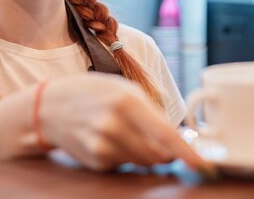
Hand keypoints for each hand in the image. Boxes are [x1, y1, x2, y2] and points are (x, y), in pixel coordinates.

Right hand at [38, 73, 205, 170]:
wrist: (50, 106)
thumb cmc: (93, 92)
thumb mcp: (124, 89)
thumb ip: (152, 113)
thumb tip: (179, 140)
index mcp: (126, 101)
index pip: (165, 133)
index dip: (186, 151)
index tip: (203, 164)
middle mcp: (114, 125)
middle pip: (158, 153)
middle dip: (164, 149)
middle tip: (151, 134)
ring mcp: (102, 145)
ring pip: (143, 161)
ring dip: (143, 151)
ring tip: (122, 130)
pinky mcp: (95, 160)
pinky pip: (124, 164)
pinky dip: (124, 155)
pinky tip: (107, 138)